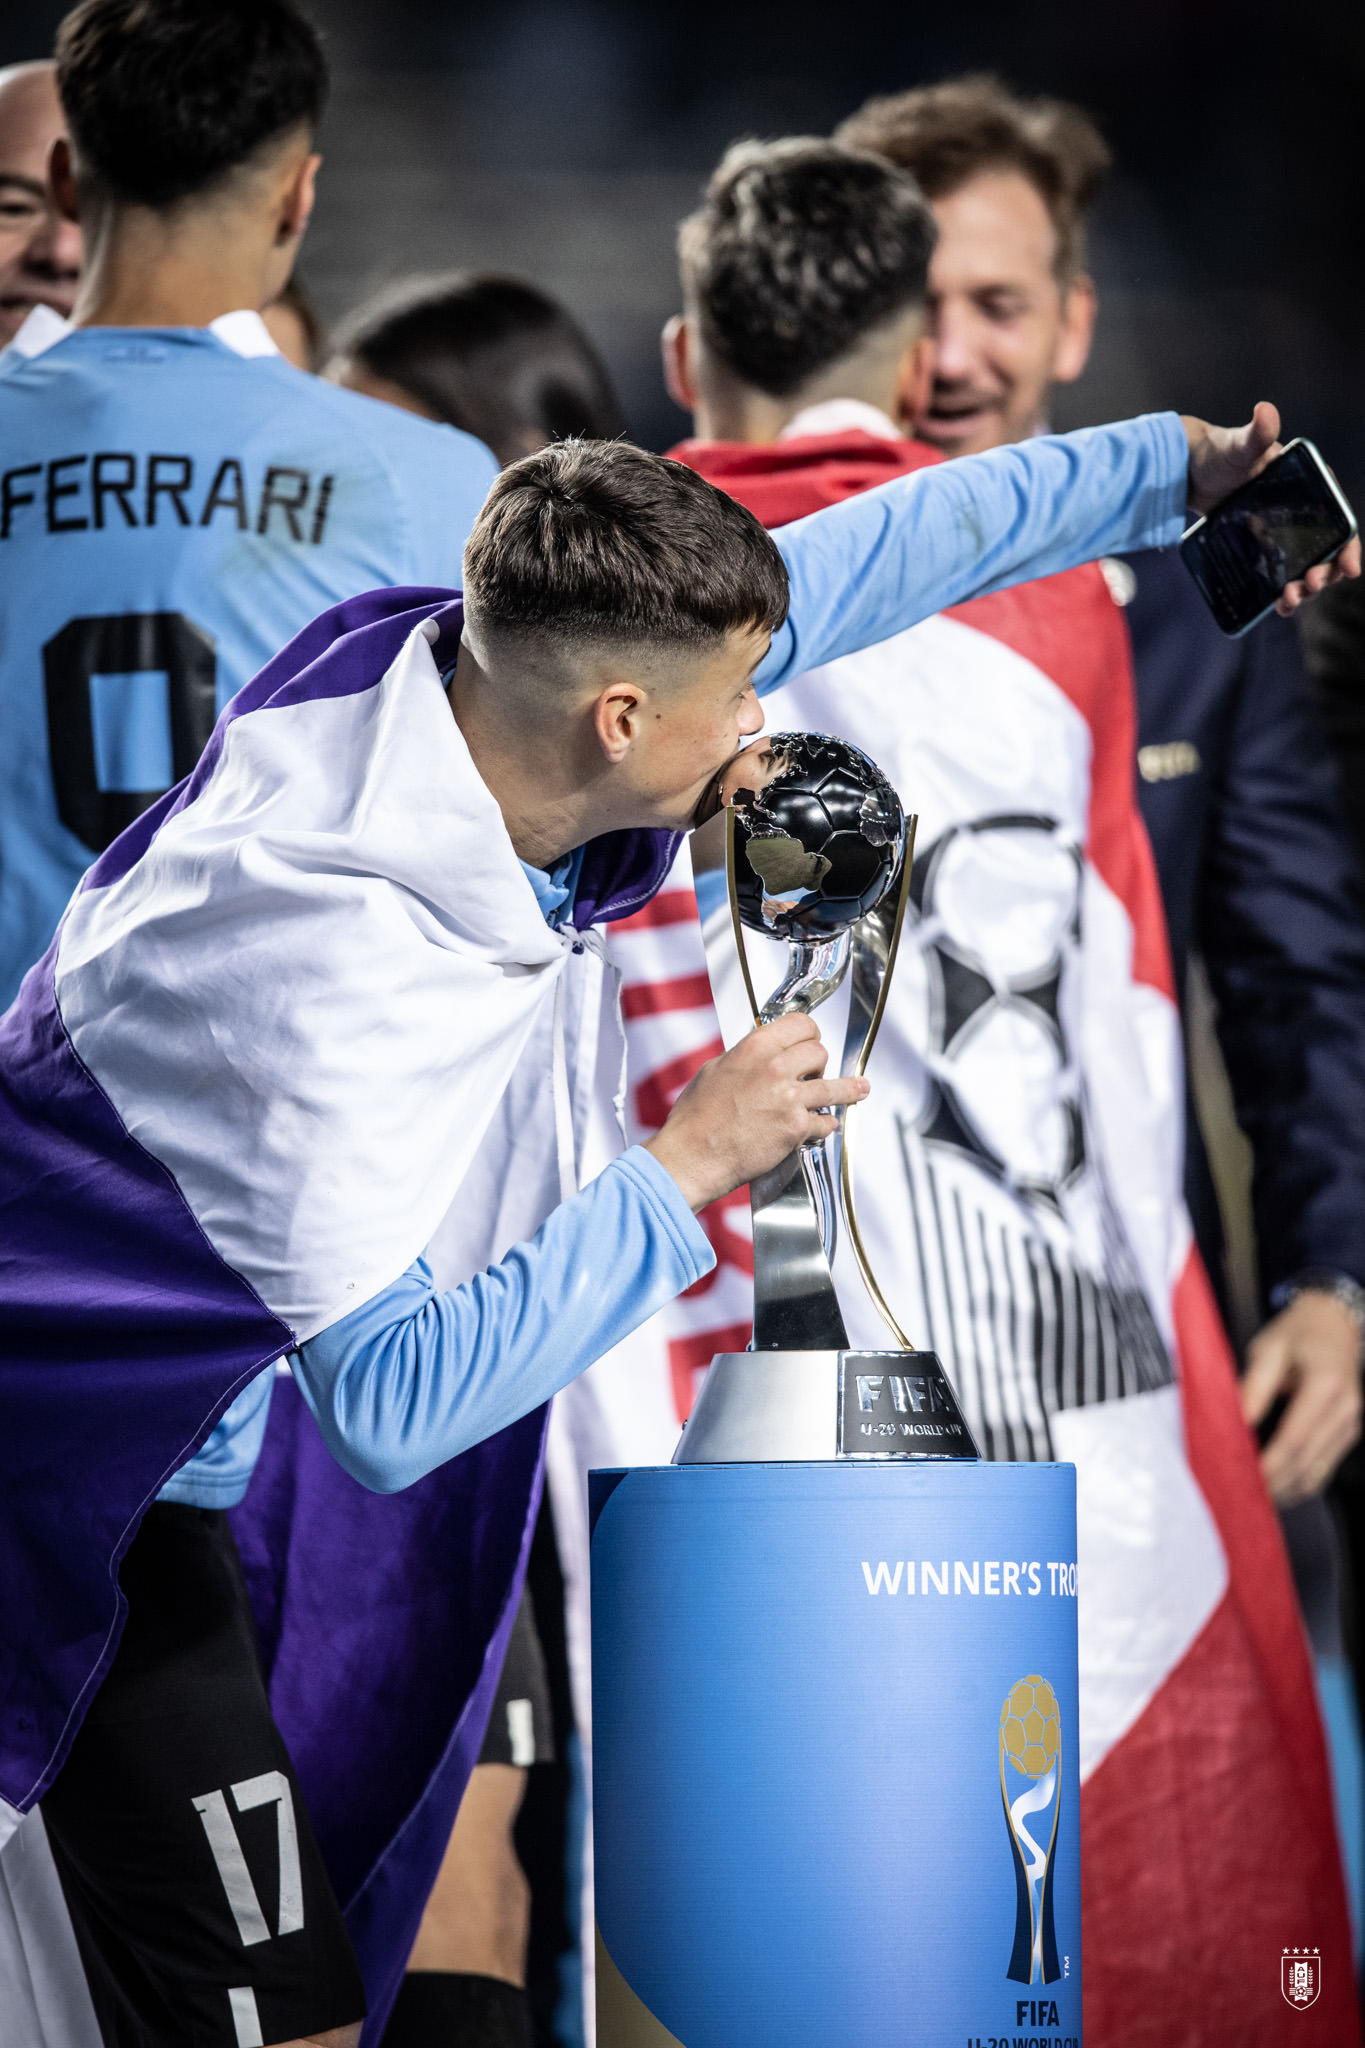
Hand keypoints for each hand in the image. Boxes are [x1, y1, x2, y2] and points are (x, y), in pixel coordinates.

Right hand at [644, 1014, 867, 1211]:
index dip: (810, 1033)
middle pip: (820, 1052)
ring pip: (835, 1087)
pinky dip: (824, 1126)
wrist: (692, 1155)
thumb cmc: (696, 1119)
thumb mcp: (715, 1070)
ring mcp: (789, 1099)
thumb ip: (745, 1058)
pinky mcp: (796, 1129)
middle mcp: (775, 1069)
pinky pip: (826, 1122)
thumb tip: (760, 1055)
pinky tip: (821, 1126)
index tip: (812, 1040)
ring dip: (848, 1090)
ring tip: (859, 1089)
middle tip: (813, 1073)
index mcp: (754, 1048)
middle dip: (819, 1063)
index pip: (801, 1025)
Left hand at [1182, 402, 1361, 612]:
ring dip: (1303, 588)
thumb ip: (1256, 434)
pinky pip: (1280, 572)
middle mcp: (1302, 511)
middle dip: (1323, 574)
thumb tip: (1266, 412)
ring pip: (1304, 565)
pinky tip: (1277, 606)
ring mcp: (1283, 530)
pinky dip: (1281, 591)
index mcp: (1309, 488)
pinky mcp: (1263, 546)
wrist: (1191, 471)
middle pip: (1325, 549)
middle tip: (1308, 588)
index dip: (1348, 545)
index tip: (1349, 568)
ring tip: (1288, 603)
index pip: (1339, 519)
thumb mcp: (1239, 445)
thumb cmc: (1220, 453)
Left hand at [1240, 1290, 1363, 1504]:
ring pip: (1315, 1475)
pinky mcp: (1347, 1435)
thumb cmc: (1298, 1332)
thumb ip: (1252, 1389)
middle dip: (1270, 1485)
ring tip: (1248, 1495)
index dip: (1267, 1465)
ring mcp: (1351, 1426)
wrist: (1333, 1324)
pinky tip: (1270, 1486)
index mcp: (1326, 1385)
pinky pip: (1321, 1470)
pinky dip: (1295, 1483)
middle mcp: (1346, 1410)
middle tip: (1235, 1493)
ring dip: (1283, 1491)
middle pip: (1306, 1464)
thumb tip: (1232, 1427)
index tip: (1239, 1477)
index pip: (1295, 1439)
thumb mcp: (1267, 1350)